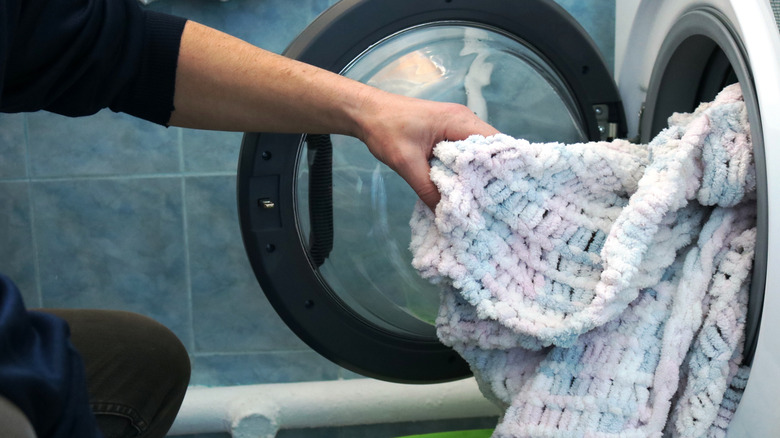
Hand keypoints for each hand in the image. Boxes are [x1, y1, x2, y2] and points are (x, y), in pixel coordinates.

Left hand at [356, 90, 498, 209]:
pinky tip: (463, 188)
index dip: (504, 169)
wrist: (366, 112)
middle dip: (492, 176)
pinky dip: (465, 169)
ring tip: (482, 200)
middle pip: (491, 150)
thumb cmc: (385, 130)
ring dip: (478, 174)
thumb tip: (447, 216)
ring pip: (477, 153)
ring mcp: (456, 125)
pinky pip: (464, 152)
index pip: (496, 144)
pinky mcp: (447, 132)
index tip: (505, 195)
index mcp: (460, 122)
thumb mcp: (407, 164)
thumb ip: (429, 190)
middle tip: (496, 204)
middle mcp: (464, 120)